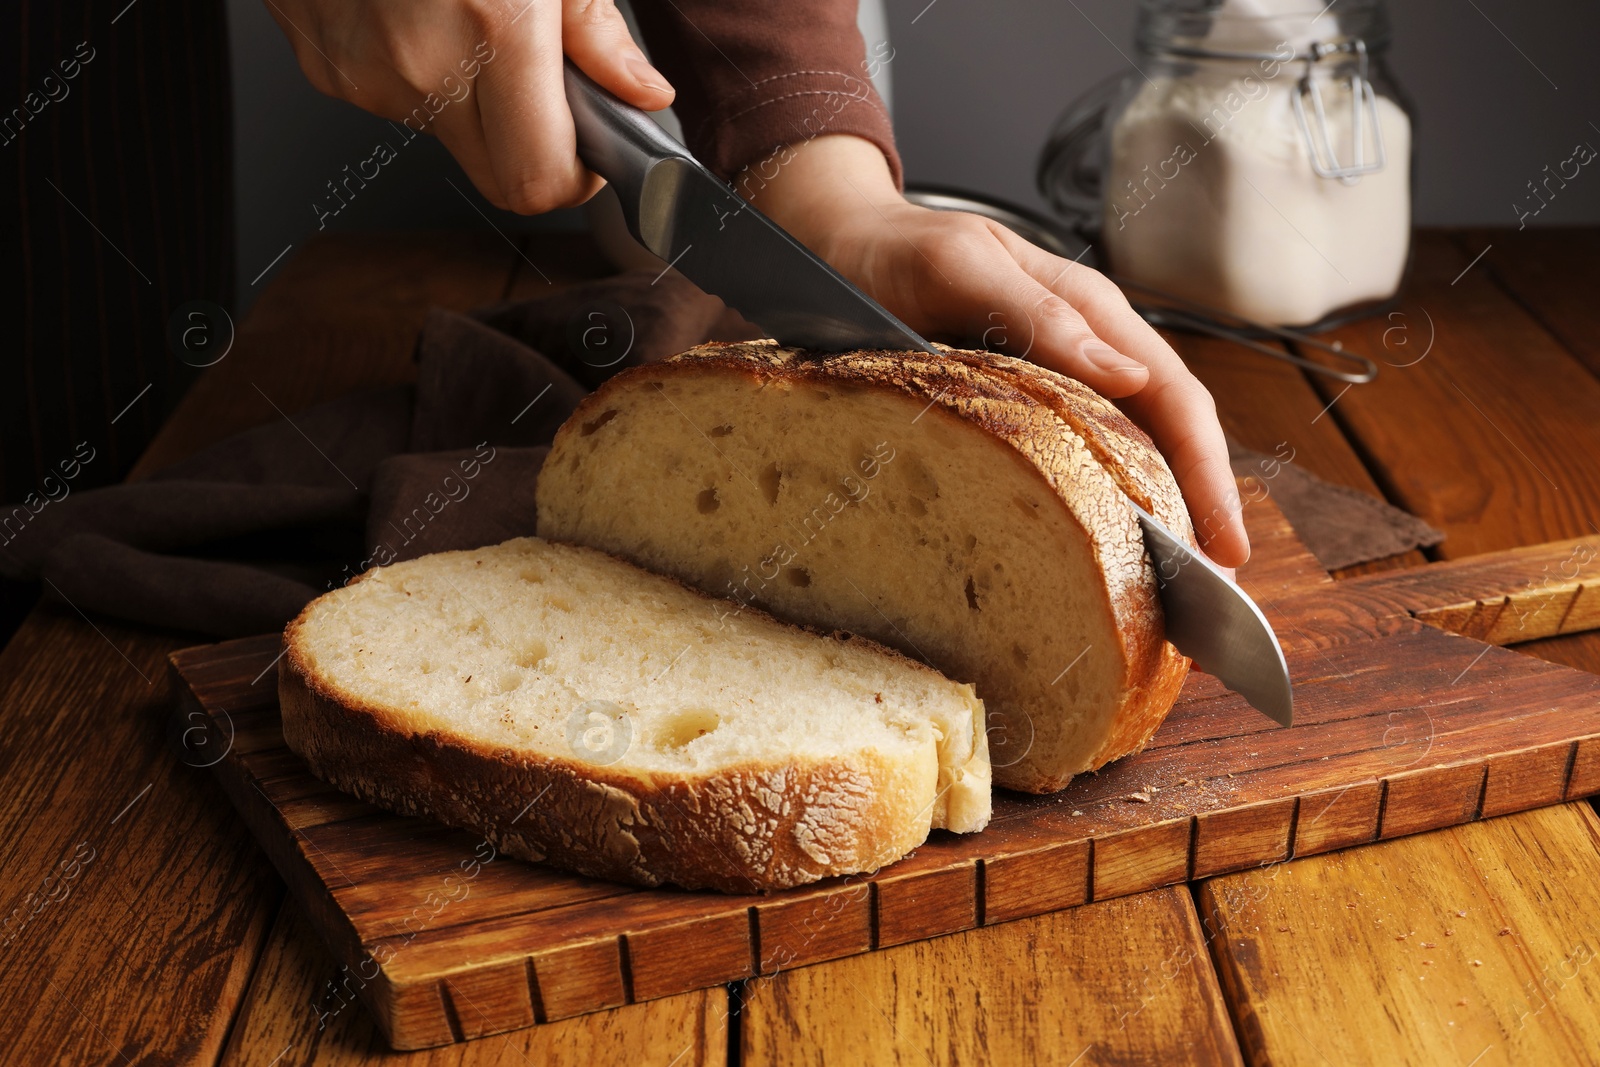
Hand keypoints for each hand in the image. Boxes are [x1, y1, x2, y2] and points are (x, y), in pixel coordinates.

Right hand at [265, 0, 672, 212]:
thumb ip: (596, 30)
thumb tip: (643, 95)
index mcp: (492, 29)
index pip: (537, 181)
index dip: (574, 177)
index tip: (589, 148)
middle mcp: (422, 65)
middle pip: (496, 175)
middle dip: (531, 144)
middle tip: (541, 85)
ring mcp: (364, 71)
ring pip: (447, 135)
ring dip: (473, 98)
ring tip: (467, 16)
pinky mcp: (327, 66)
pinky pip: (394, 98)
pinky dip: (420, 69)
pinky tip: (417, 10)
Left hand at [748, 135, 1248, 567]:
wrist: (833, 250)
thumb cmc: (894, 251)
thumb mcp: (960, 267)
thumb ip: (1038, 314)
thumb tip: (1128, 375)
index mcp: (1090, 313)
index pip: (1173, 399)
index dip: (1207, 474)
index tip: (1227, 547)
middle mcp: (1085, 354)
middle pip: (1165, 440)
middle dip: (1197, 518)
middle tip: (1210, 604)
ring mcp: (1052, 389)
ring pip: (1124, 463)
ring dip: (1152, 528)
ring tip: (1167, 604)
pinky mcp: (1015, 419)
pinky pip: (1070, 471)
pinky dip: (1093, 520)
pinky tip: (1095, 566)